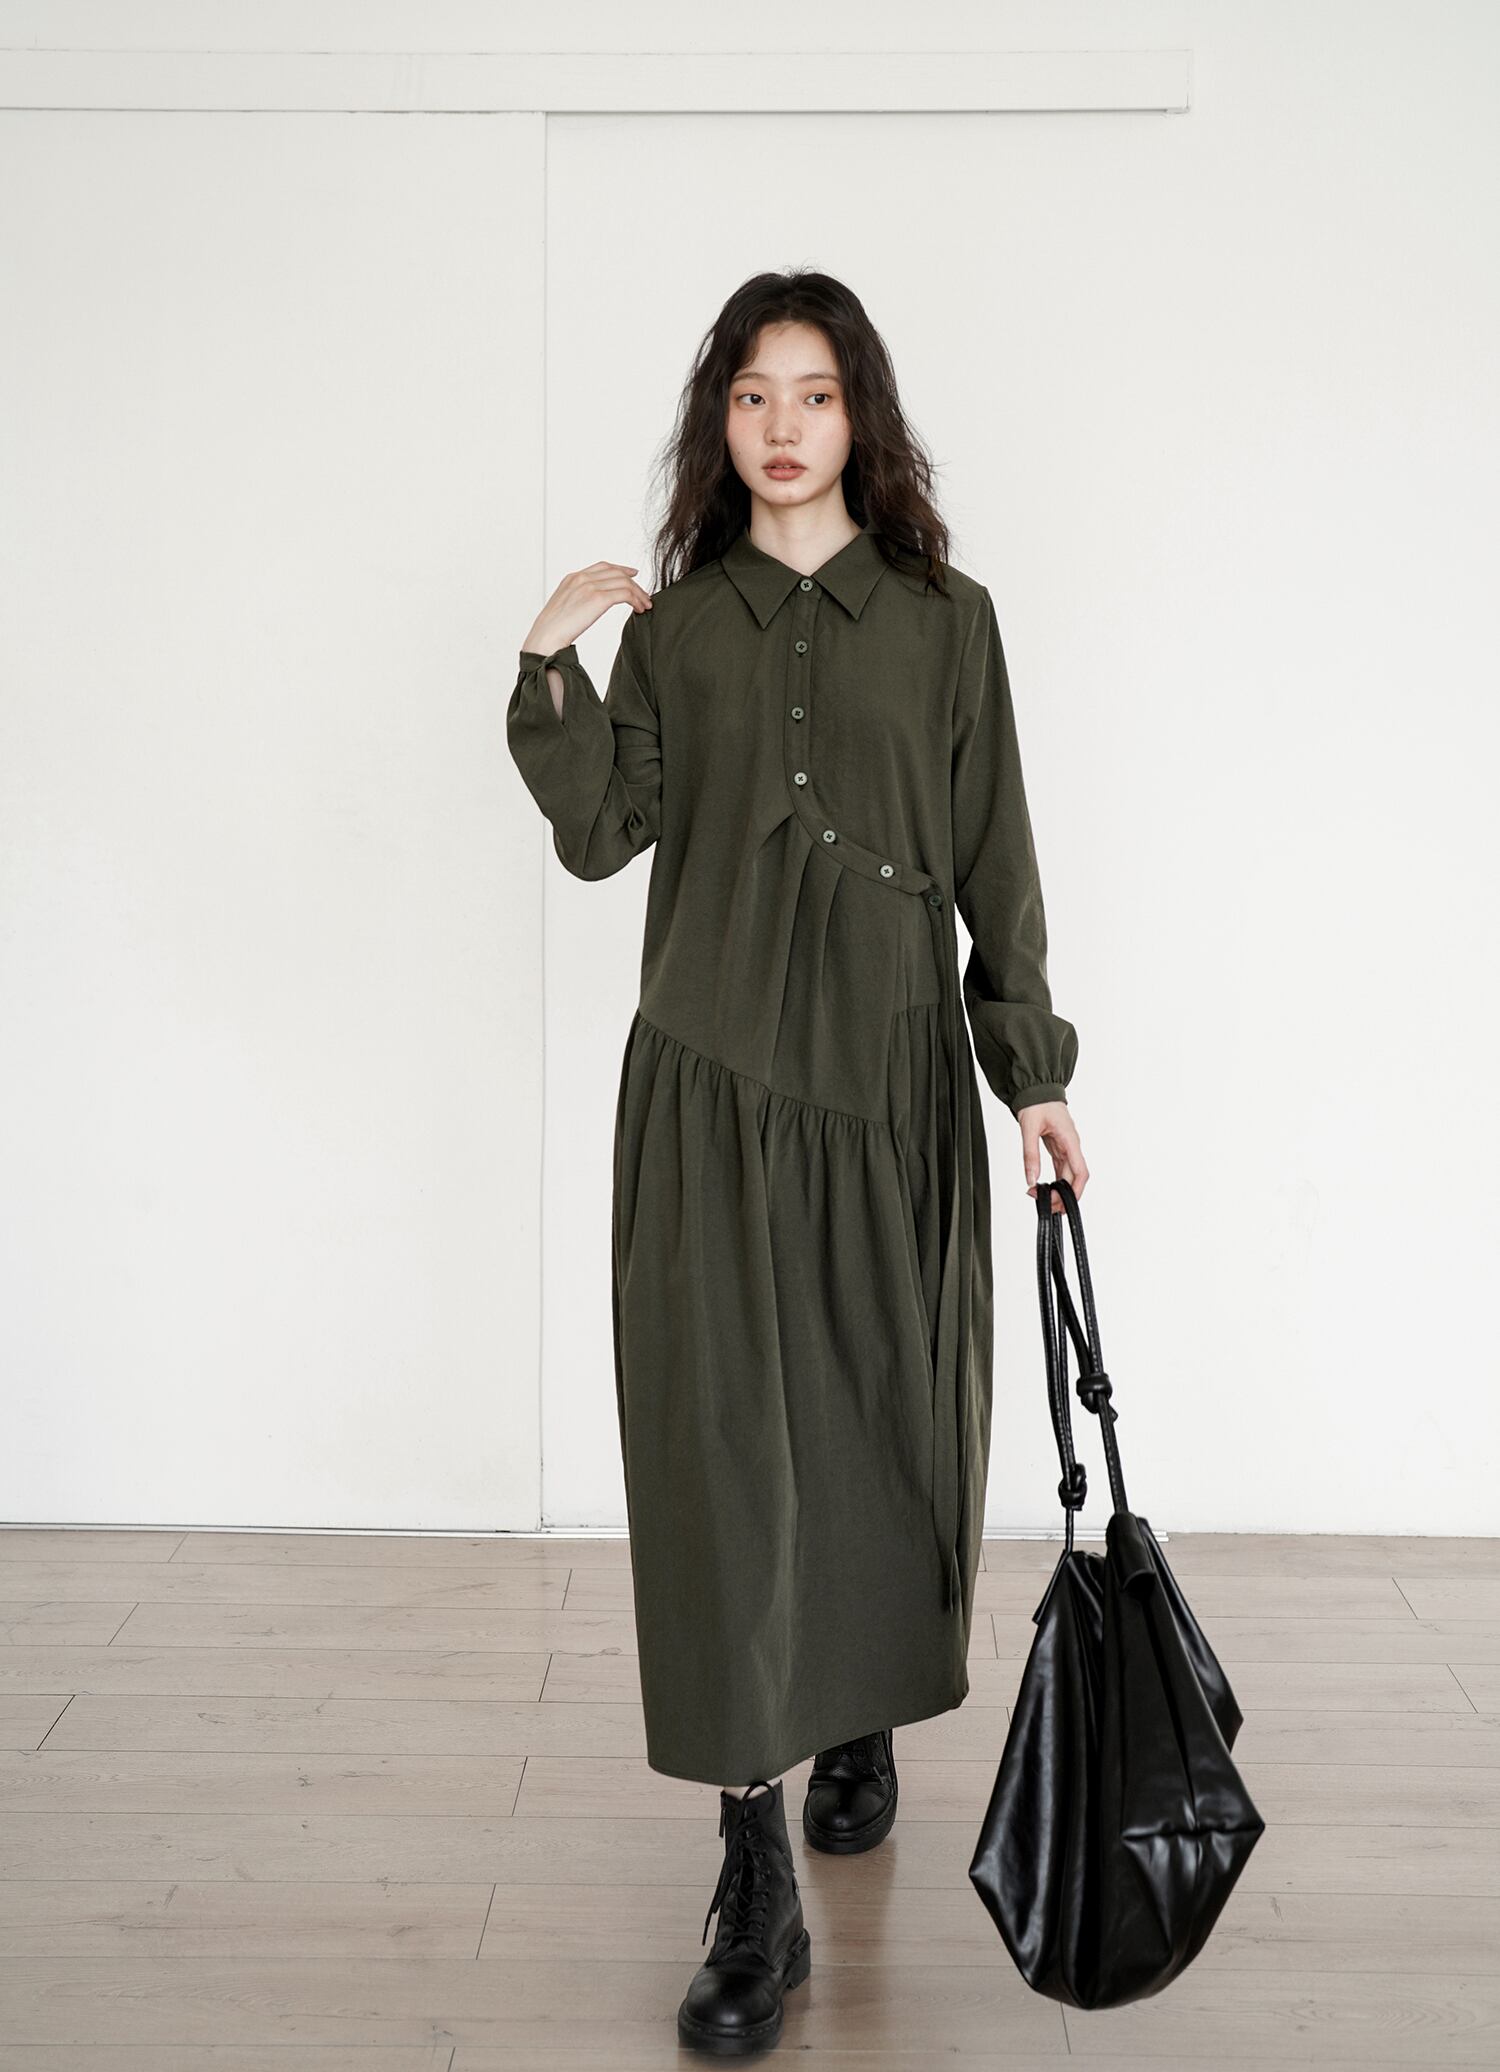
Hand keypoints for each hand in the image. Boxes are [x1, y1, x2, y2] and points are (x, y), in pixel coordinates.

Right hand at [523, 559, 653, 656]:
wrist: (546, 637)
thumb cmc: (552, 630)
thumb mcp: (563, 608)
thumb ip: (577, 601)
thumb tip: (587, 608)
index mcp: (572, 578)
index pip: (602, 567)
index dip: (620, 569)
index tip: (632, 575)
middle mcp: (581, 578)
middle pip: (616, 572)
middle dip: (634, 583)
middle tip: (644, 595)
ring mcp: (589, 586)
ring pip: (624, 582)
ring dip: (638, 593)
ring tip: (645, 605)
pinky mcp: (598, 598)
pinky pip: (625, 593)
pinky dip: (636, 600)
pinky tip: (639, 609)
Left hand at [1019, 1100, 1087, 1211]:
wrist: (1037, 1087)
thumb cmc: (1037, 1101)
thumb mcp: (1029, 1128)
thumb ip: (1030, 1154)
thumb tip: (1031, 1179)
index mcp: (1070, 1140)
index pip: (1080, 1172)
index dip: (1075, 1191)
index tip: (1065, 1205)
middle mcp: (1071, 1145)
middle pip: (1074, 1177)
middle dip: (1063, 1195)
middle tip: (1046, 1206)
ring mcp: (1066, 1146)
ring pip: (1067, 1174)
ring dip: (1058, 1189)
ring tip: (1042, 1200)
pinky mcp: (1058, 1146)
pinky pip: (1060, 1168)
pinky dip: (1054, 1180)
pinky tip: (1044, 1188)